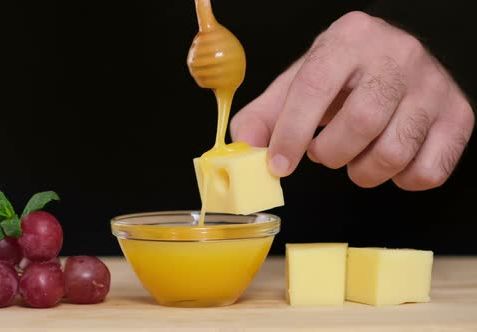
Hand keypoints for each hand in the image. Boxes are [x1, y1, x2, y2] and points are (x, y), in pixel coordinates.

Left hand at [230, 11, 473, 189]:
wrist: (397, 61)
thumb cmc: (342, 77)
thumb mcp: (298, 83)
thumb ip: (265, 115)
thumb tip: (243, 149)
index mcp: (349, 39)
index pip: (314, 88)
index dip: (292, 133)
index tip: (278, 165)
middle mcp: (398, 55)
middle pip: (361, 122)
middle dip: (331, 153)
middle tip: (323, 152)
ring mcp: (433, 86)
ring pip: (394, 152)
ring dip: (363, 171)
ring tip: (354, 155)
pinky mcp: (458, 116)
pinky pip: (427, 171)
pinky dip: (399, 180)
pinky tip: (386, 161)